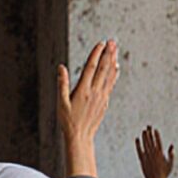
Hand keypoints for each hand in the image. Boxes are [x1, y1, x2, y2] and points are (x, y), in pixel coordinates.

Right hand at [56, 40, 118, 177]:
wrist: (80, 136)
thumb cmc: (67, 120)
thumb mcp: (61, 102)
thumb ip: (62, 83)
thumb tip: (61, 68)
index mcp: (83, 90)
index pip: (91, 68)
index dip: (96, 54)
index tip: (101, 43)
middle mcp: (95, 91)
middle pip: (104, 69)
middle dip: (108, 54)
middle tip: (112, 41)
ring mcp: (102, 96)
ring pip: (110, 75)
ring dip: (113, 61)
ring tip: (116, 49)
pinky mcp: (105, 101)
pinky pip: (111, 83)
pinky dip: (114, 73)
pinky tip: (116, 67)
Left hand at [135, 126, 173, 177]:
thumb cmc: (164, 173)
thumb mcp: (170, 164)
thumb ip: (171, 154)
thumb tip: (171, 145)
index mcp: (160, 154)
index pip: (158, 142)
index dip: (156, 135)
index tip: (155, 129)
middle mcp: (153, 154)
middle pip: (151, 141)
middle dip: (150, 133)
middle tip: (148, 126)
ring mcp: (147, 157)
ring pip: (145, 144)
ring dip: (144, 137)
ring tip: (143, 130)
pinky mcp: (142, 160)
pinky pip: (139, 150)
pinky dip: (138, 144)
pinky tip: (137, 139)